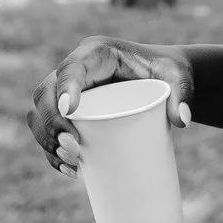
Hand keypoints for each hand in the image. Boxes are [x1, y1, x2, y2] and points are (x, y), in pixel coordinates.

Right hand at [26, 37, 194, 175]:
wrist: (165, 80)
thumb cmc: (169, 72)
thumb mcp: (178, 77)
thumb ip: (183, 93)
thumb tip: (183, 121)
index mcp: (95, 53)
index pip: (70, 69)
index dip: (64, 89)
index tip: (71, 113)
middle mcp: (76, 70)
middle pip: (45, 94)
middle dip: (51, 124)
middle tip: (74, 150)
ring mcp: (70, 91)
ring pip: (40, 113)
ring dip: (46, 140)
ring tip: (72, 164)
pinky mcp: (72, 112)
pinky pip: (47, 129)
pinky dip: (51, 150)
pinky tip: (67, 169)